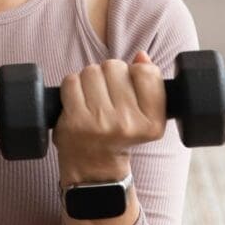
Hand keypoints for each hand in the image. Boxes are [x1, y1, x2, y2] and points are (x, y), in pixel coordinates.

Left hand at [52, 51, 166, 185]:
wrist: (94, 169)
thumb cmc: (119, 136)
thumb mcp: (145, 117)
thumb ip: (148, 84)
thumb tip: (141, 56)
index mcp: (152, 122)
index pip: (146, 72)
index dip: (133, 72)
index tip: (127, 87)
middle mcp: (128, 123)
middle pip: (114, 66)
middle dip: (108, 74)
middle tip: (106, 95)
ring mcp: (101, 122)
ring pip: (91, 71)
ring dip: (88, 79)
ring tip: (91, 98)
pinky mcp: (75, 120)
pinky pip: (71, 81)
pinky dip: (71, 86)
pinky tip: (77, 101)